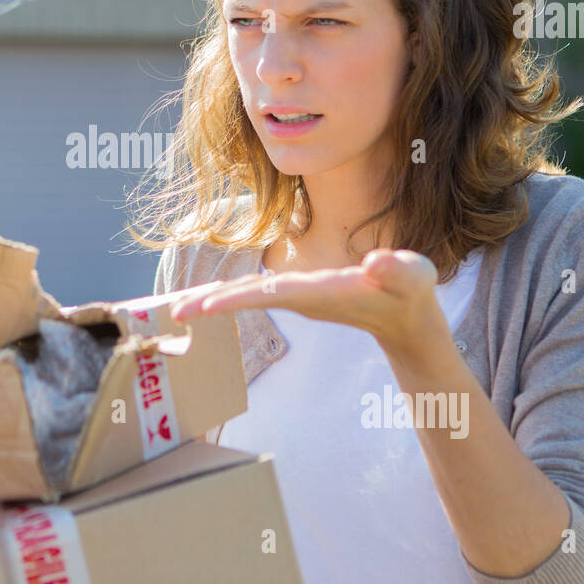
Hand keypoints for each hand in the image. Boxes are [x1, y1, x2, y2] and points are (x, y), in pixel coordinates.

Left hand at [168, 248, 448, 358]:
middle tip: (169, 313)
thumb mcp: (414, 276)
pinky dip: (226, 294)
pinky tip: (204, 297)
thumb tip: (378, 264)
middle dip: (209, 305)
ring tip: (173, 306)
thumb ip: (398, 270)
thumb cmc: (411, 293)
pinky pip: (252, 293)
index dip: (237, 299)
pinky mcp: (296, 294)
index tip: (205, 307)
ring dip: (210, 301)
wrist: (409, 319)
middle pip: (246, 299)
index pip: (271, 294)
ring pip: (245, 297)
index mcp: (319, 293)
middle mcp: (300, 297)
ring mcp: (296, 297)